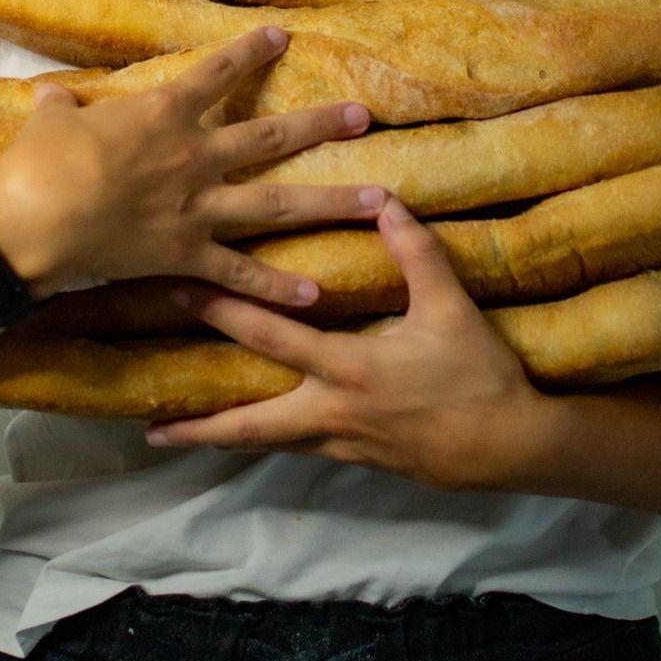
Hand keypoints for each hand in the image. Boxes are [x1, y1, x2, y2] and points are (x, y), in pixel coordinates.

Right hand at [0, 27, 385, 305]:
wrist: (29, 223)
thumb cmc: (35, 163)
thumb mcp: (49, 122)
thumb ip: (61, 108)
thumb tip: (51, 95)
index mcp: (162, 113)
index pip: (216, 72)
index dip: (250, 51)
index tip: (283, 35)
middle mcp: (193, 156)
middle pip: (270, 137)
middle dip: (320, 124)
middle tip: (364, 116)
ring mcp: (196, 208)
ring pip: (278, 203)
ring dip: (331, 201)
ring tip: (379, 199)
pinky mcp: (186, 255)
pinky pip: (241, 274)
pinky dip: (276, 287)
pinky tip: (314, 294)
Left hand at [145, 197, 562, 491]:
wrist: (511, 446)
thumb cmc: (478, 375)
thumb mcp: (450, 307)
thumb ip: (415, 252)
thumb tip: (385, 199)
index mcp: (347, 368)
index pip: (271, 337)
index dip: (223, 311)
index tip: (179, 292)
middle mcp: (333, 413)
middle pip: (250, 424)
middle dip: (198, 420)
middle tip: (148, 419)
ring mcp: (343, 444)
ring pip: (270, 446)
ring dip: (225, 441)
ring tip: (179, 440)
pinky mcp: (359, 460)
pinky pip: (299, 450)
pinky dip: (267, 443)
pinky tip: (252, 437)